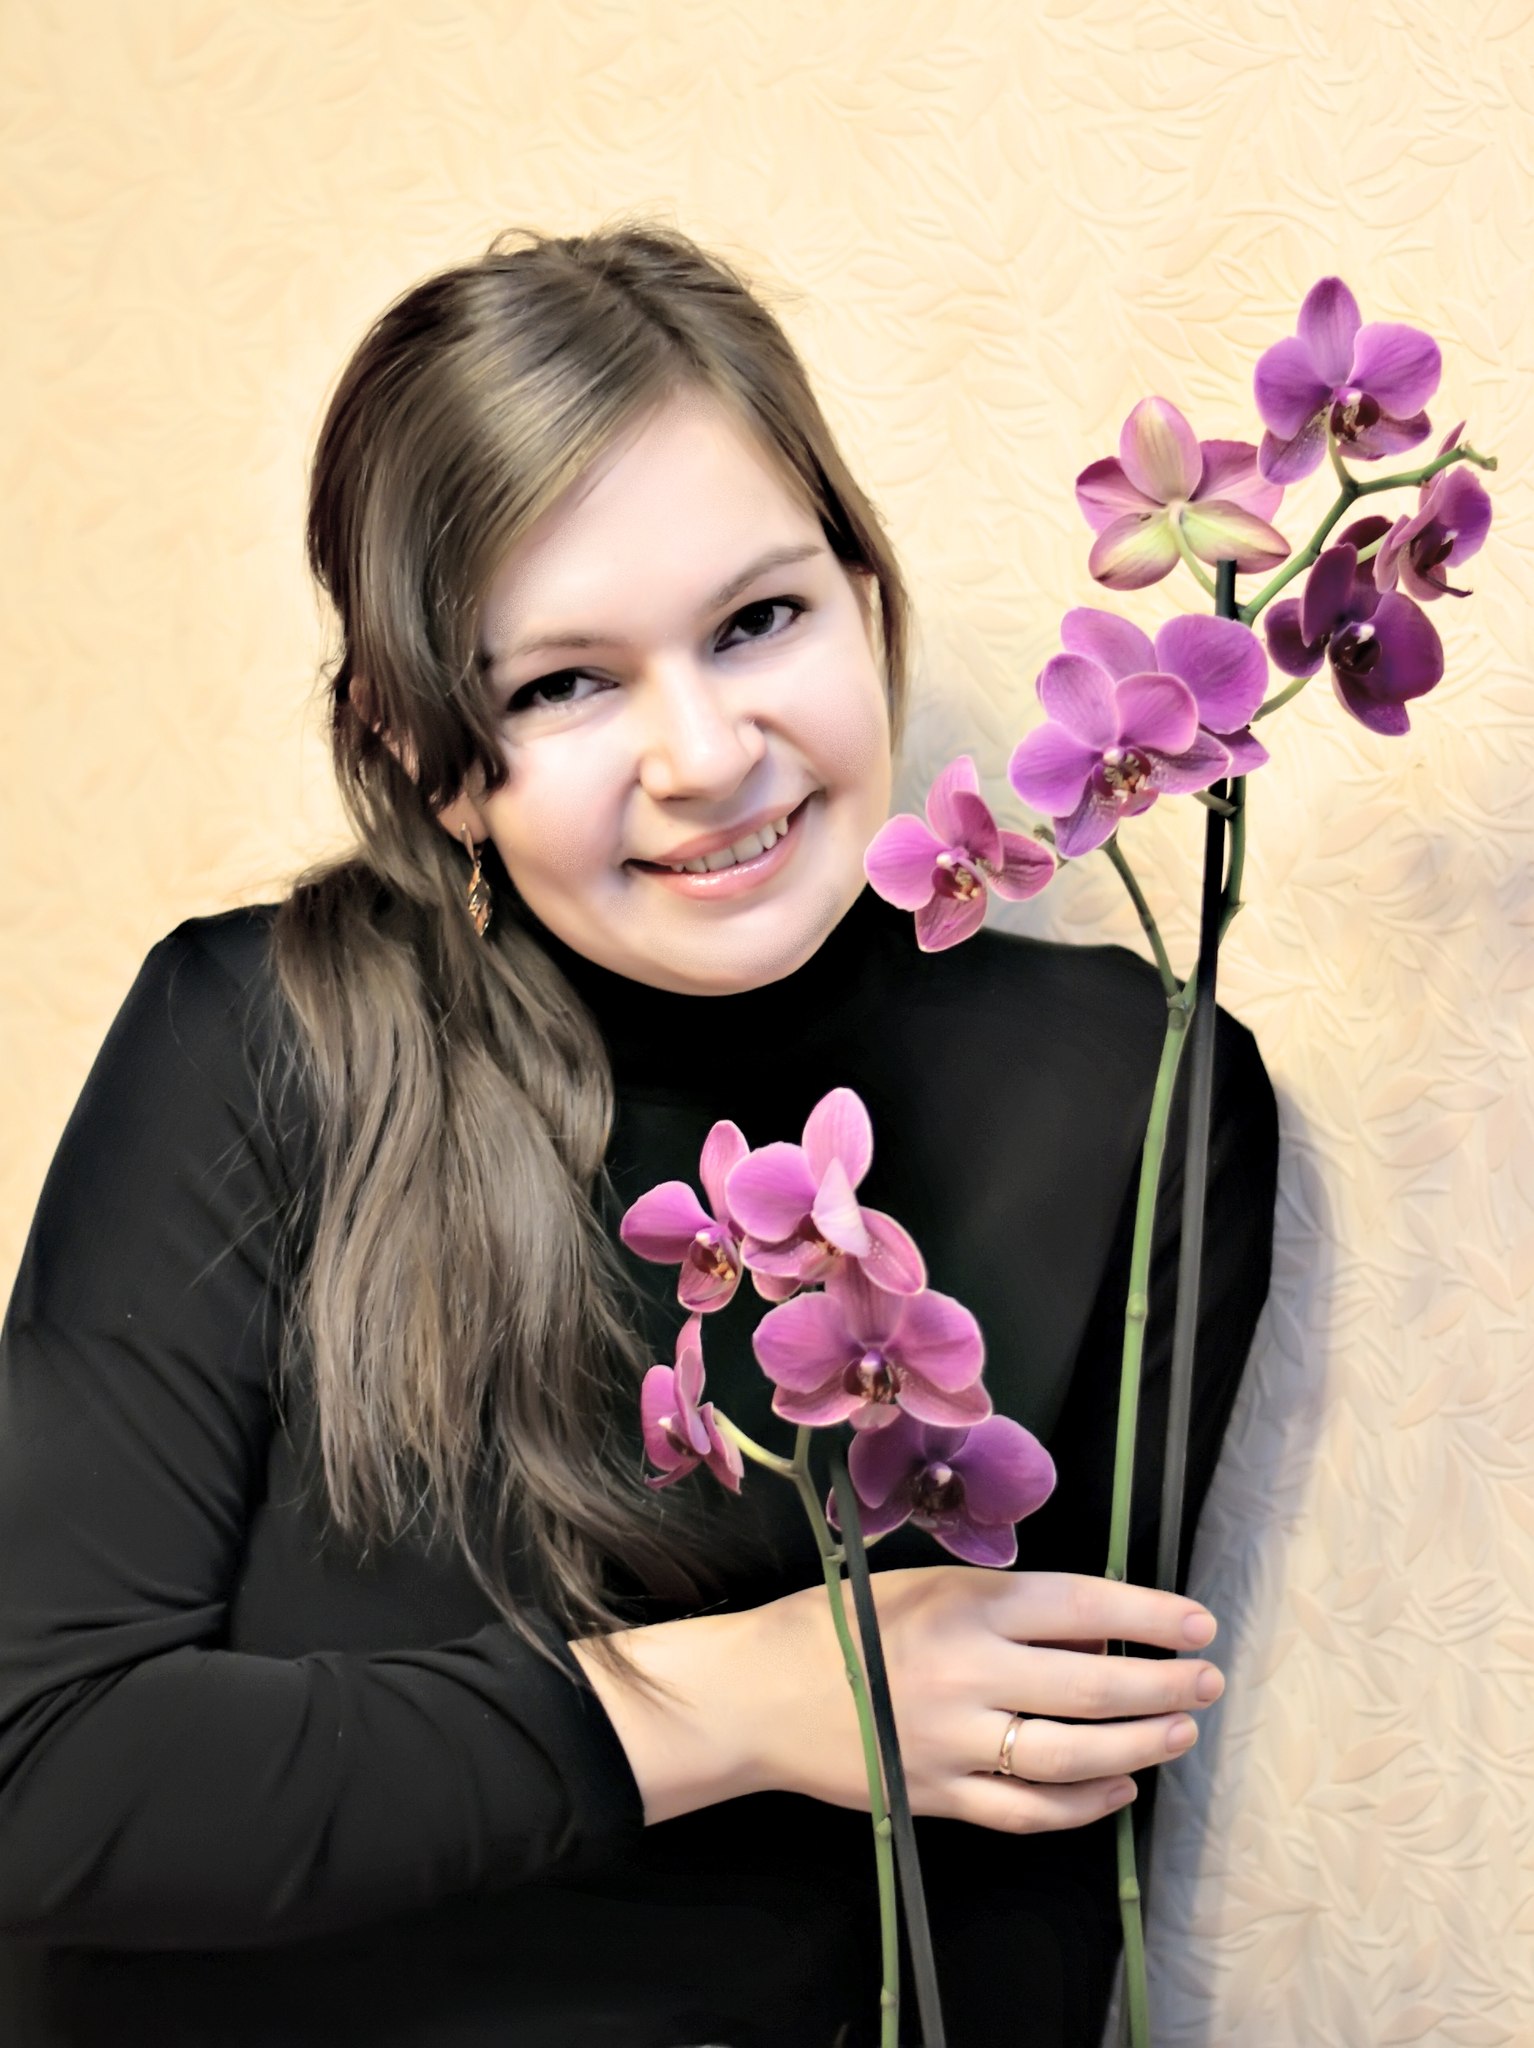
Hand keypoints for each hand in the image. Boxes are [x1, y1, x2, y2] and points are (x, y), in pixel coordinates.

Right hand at [747, 1566, 1222, 1834]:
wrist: (756, 1694)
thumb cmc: (837, 1622)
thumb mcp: (921, 1587)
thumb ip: (1001, 1607)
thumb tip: (1089, 1632)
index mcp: (965, 1606)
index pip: (1083, 1606)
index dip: (1151, 1615)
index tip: (1198, 1622)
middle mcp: (968, 1672)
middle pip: (1094, 1684)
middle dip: (1165, 1683)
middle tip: (1208, 1680)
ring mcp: (955, 1743)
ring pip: (1074, 1754)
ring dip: (1141, 1744)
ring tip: (1179, 1729)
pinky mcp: (939, 1796)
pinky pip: (1029, 1810)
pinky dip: (1084, 1804)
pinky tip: (1119, 1788)